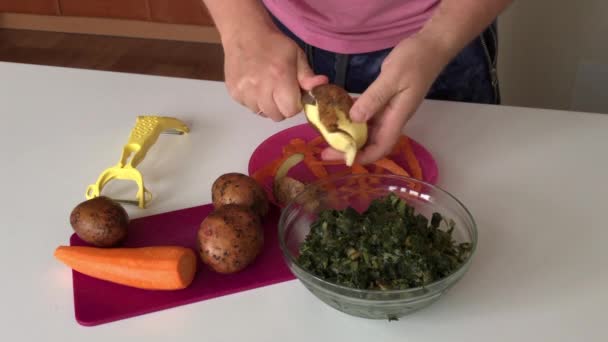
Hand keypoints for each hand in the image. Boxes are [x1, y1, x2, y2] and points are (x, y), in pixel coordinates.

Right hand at [223, 28, 327, 120]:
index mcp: (280, 78)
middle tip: (280, 92)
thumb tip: (323, 85)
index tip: (293, 95)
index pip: (291, 111)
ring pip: (262, 113)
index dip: (295, 105)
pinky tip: (255, 86)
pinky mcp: (234, 93)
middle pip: (277, 116)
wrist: (245, 33)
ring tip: (266, 88)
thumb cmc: (274, 44)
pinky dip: (254, 101)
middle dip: (282, 107)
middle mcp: (261, 89)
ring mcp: (245, 93)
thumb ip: (308, 76)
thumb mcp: (297, 56)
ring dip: (267, 105)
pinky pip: (249, 107)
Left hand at [322, 35, 449, 163]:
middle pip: (370, 143)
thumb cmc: (415, 60)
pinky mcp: (384, 100)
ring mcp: (388, 110)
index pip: (379, 148)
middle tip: (324, 147)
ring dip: (349, 133)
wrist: (430, 46)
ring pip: (367, 130)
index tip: (338, 156)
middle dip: (349, 148)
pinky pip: (366, 114)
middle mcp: (392, 119)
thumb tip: (354, 119)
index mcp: (397, 118)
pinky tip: (336, 113)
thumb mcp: (392, 77)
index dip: (360, 157)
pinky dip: (352, 116)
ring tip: (327, 133)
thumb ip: (374, 98)